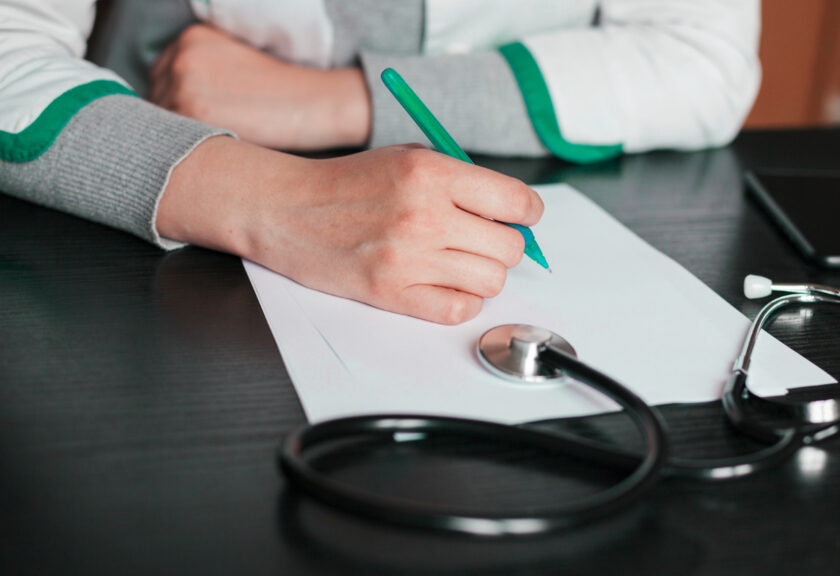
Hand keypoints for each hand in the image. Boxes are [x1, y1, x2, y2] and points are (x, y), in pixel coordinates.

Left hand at [149, 24, 369, 149]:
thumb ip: (200, 73)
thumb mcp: (234, 63)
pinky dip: (186, 149)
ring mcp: (182, 82)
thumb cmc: (282, 92)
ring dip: (177, 140)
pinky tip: (212, 153)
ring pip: (158, 122)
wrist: (314, 103)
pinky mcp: (191, 111)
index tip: (192, 121)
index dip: (174, 103)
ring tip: (208, 150)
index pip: (160, 77)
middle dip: (173, 121)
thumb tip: (167, 107)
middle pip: (155, 98)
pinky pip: (171, 138)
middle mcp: (181, 55)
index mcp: (191, 38)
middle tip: (204, 140)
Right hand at [157, 138, 543, 323]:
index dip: (528, 213)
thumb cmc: (348, 183)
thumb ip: (461, 181)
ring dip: (483, 274)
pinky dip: (461, 301)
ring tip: (457, 261)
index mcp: (431, 172)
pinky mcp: (391, 293)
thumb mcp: (408, 158)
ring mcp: (408, 258)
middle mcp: (424, 215)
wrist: (286, 208)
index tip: (523, 218)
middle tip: (482, 240)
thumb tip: (516, 213)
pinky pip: (458, 309)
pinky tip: (444, 284)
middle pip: (509, 247)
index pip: (516, 202)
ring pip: (491, 281)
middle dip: (503, 245)